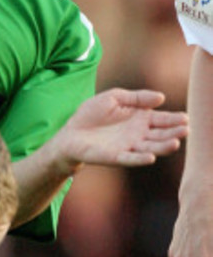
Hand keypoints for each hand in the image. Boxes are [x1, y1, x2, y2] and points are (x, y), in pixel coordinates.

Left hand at [53, 88, 188, 174]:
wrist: (71, 131)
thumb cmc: (92, 114)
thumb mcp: (114, 97)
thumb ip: (137, 97)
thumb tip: (161, 98)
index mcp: (140, 118)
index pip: (161, 119)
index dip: (173, 119)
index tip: (185, 118)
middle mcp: (138, 134)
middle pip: (160, 134)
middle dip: (174, 132)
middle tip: (185, 130)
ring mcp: (128, 146)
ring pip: (150, 147)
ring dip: (163, 146)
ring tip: (175, 143)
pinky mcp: (116, 156)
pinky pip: (130, 158)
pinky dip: (140, 158)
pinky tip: (151, 157)